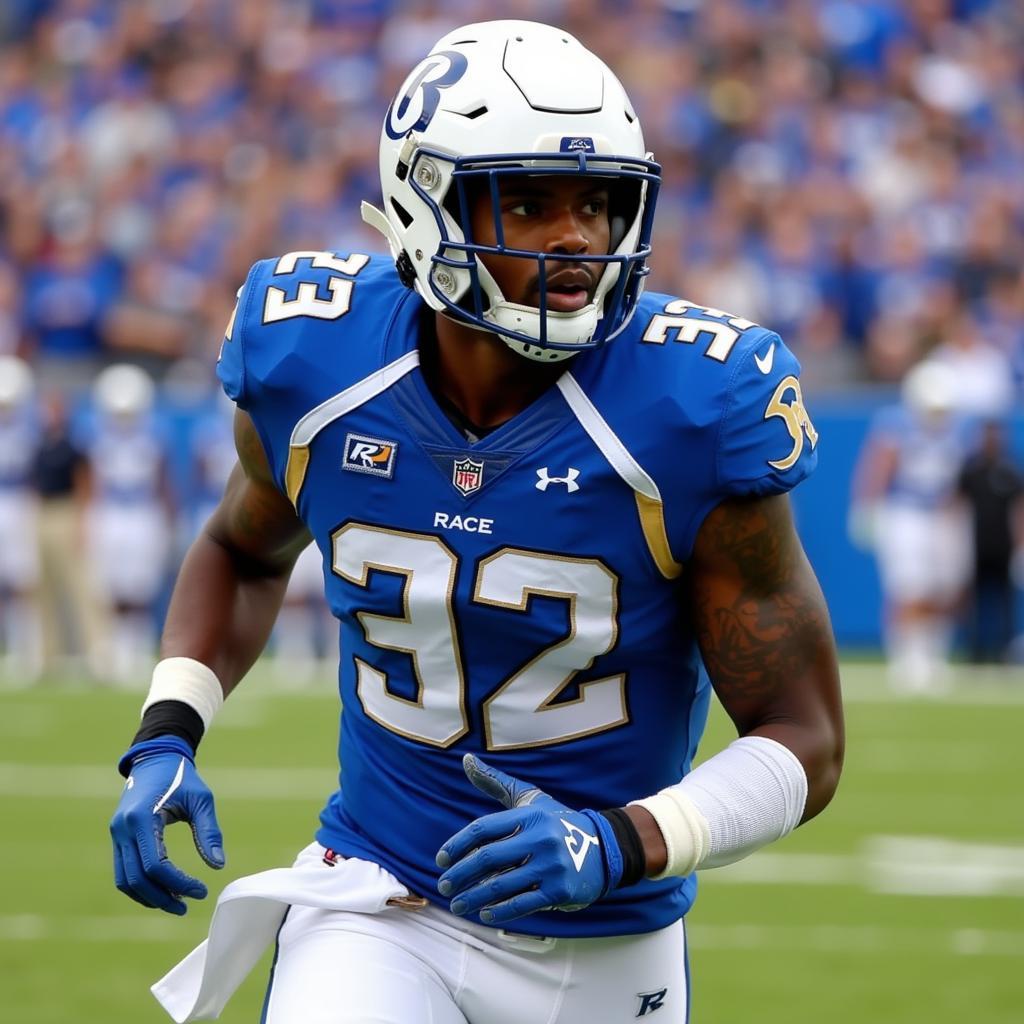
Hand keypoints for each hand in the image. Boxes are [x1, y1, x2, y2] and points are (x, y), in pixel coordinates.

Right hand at [110, 737, 224, 914]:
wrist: (156, 758)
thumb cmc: (182, 778)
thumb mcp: (201, 800)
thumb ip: (209, 832)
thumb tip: (218, 865)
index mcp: (141, 818)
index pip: (155, 865)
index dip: (178, 883)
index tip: (201, 890)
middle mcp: (123, 829)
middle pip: (136, 879)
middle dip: (162, 898)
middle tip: (187, 906)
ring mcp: (116, 834)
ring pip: (125, 880)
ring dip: (149, 896)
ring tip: (177, 903)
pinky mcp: (117, 837)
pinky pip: (124, 871)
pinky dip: (140, 886)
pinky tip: (163, 890)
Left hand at [435, 754, 621, 923]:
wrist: (605, 848)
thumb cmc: (557, 823)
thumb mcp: (531, 799)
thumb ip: (496, 782)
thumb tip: (466, 759)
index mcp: (529, 815)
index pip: (482, 829)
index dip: (457, 845)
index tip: (441, 860)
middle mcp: (539, 838)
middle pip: (488, 858)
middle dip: (460, 874)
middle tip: (443, 886)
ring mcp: (551, 865)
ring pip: (501, 885)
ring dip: (473, 898)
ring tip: (457, 905)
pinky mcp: (560, 890)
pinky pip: (522, 903)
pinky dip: (499, 911)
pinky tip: (484, 914)